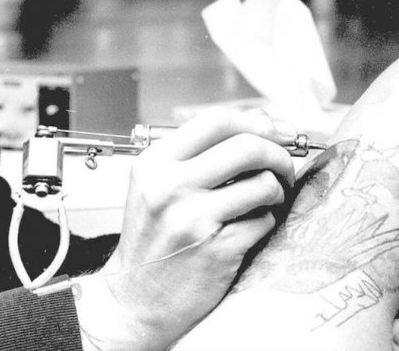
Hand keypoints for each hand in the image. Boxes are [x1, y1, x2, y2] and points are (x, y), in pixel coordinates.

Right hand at [74, 108, 296, 350]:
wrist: (135, 298)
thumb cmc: (152, 239)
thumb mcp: (156, 185)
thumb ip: (197, 155)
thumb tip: (260, 124)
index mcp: (154, 163)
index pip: (215, 121)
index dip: (253, 122)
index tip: (273, 131)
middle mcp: (170, 186)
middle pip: (246, 146)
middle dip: (278, 154)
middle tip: (283, 167)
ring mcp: (193, 218)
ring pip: (263, 183)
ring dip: (277, 191)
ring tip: (268, 200)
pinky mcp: (217, 250)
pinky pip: (264, 221)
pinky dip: (267, 222)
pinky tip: (251, 228)